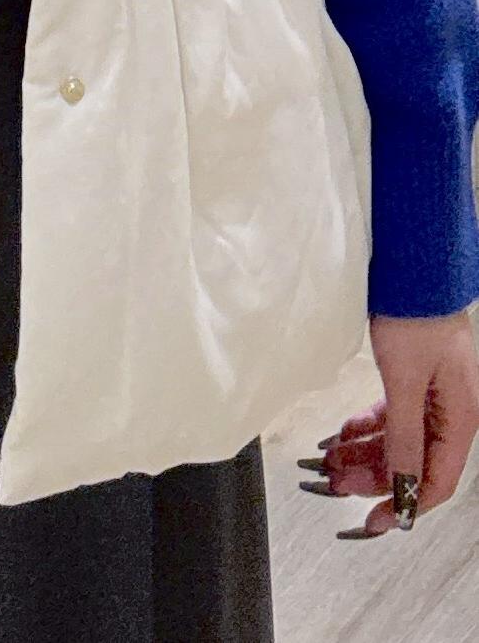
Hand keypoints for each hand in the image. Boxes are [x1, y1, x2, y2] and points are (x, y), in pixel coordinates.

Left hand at [297, 309, 478, 537]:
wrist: (412, 267)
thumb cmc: (417, 313)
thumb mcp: (405, 380)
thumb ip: (404, 435)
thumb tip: (403, 484)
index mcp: (459, 418)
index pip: (435, 481)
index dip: (404, 505)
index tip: (373, 521)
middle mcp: (448, 412)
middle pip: (412, 462)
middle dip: (372, 476)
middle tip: (335, 484)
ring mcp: (430, 396)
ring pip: (397, 440)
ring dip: (363, 452)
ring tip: (328, 460)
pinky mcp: (413, 380)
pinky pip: (389, 416)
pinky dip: (364, 427)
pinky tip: (340, 434)